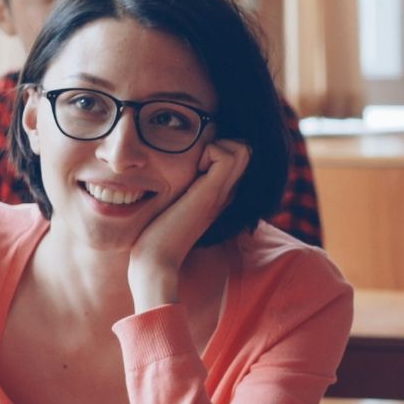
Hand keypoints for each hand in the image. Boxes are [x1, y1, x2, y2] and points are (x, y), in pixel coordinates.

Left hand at [128, 138, 250, 307]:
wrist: (157, 259)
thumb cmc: (157, 235)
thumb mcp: (174, 205)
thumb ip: (182, 189)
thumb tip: (177, 172)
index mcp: (220, 194)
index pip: (239, 155)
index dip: (220, 148)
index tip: (195, 164)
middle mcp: (228, 192)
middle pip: (246, 149)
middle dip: (221, 143)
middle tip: (196, 163)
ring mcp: (223, 192)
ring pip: (243, 148)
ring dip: (216, 146)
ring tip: (195, 167)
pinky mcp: (212, 192)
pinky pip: (227, 155)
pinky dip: (210, 152)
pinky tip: (192, 172)